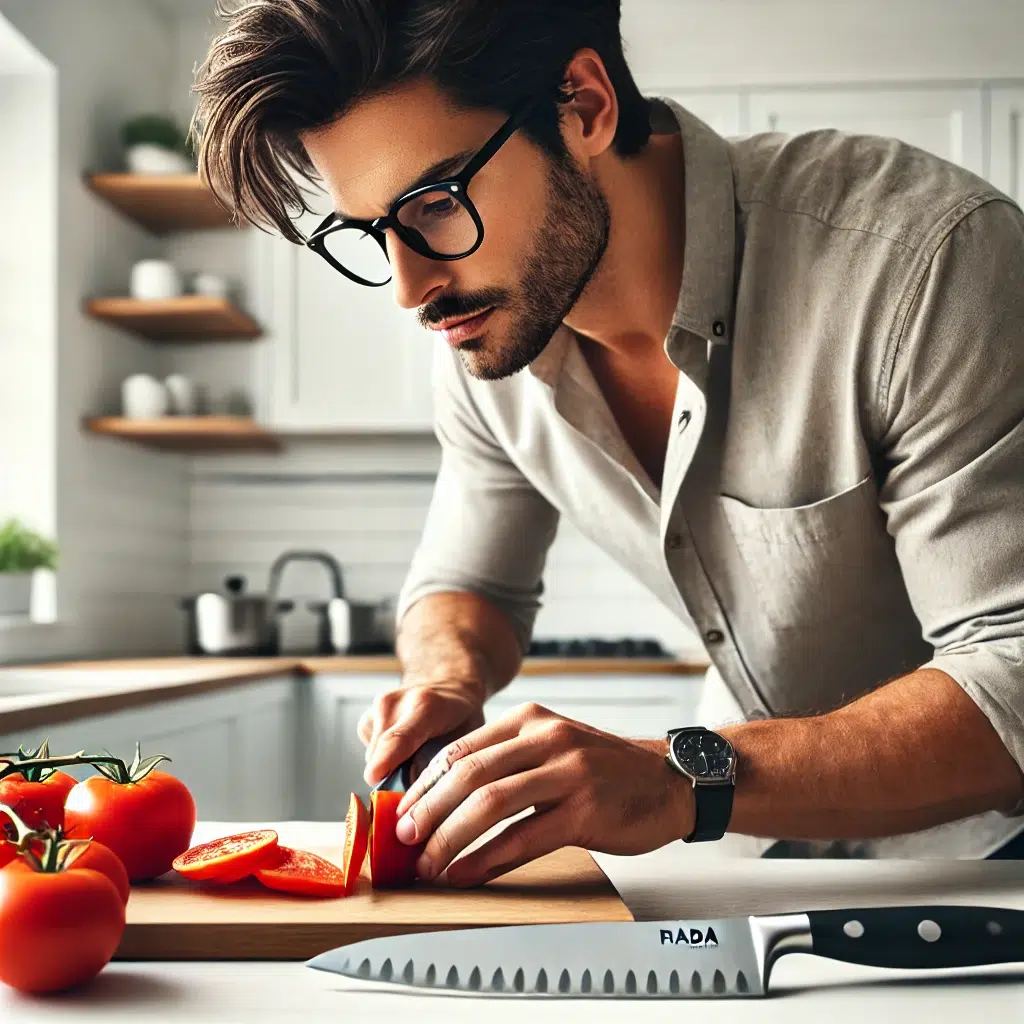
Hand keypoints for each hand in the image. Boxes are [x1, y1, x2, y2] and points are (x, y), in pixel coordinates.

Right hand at [358, 678, 485, 786]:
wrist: (447, 685)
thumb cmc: (461, 716)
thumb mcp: (467, 739)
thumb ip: (443, 765)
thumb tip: (416, 796)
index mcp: (425, 706)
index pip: (398, 737)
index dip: (384, 762)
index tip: (374, 779)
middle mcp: (394, 703)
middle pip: (381, 756)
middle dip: (394, 779)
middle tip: (418, 783)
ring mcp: (377, 708)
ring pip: (373, 759)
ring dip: (389, 769)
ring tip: (415, 759)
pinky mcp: (366, 718)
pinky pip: (370, 753)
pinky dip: (384, 759)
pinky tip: (404, 749)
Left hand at [393, 702, 694, 885]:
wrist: (668, 782)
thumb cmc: (604, 771)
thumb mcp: (554, 747)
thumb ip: (508, 762)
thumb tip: (447, 799)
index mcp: (531, 721)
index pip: (461, 749)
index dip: (425, 783)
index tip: (403, 811)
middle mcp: (547, 739)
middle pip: (468, 774)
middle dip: (429, 811)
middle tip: (405, 839)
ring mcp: (568, 774)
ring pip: (490, 804)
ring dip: (450, 838)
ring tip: (429, 864)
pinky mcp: (585, 812)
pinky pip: (522, 838)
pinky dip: (486, 859)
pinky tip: (465, 873)